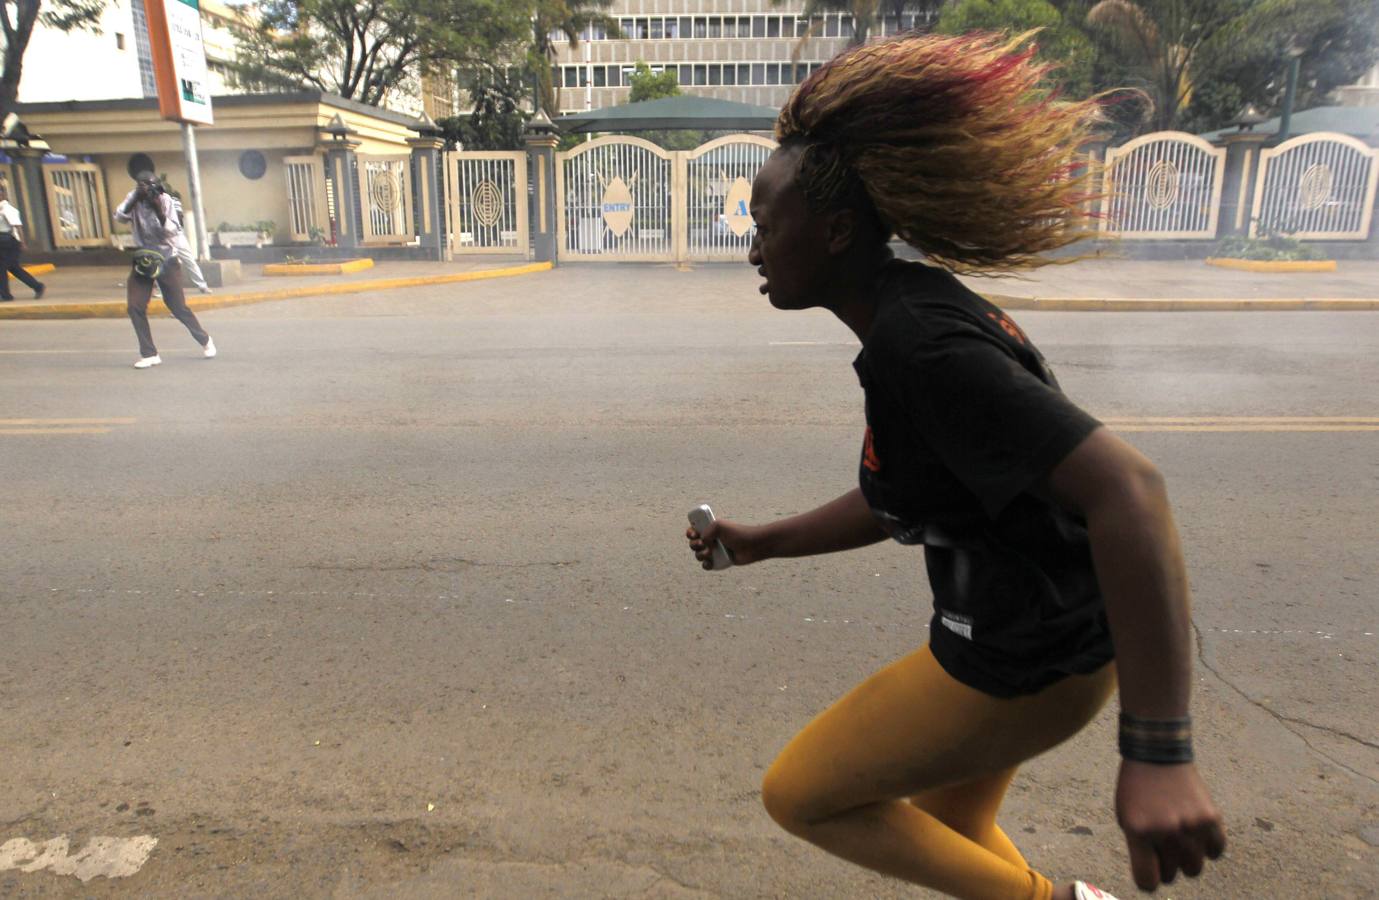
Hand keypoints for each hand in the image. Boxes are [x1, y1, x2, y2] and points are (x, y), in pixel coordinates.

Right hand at [686, 518, 765, 569]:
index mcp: (710, 529)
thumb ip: (706, 532)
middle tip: (702, 544)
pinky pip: (706, 566)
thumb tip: (702, 543)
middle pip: (693, 544)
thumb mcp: (719, 526)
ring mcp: (714, 551)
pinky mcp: (718, 562)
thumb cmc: (738, 533)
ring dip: (701, 555)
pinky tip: (710, 562)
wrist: (751, 546)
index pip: (694, 530)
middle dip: (694, 544)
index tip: (693, 534)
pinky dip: (706, 565)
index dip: (690, 533)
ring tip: (710, 553)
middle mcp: (710, 540)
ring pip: (698, 555)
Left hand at [1116, 760, 1225, 890]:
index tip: (1150, 871)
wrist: (1156, 753)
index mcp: (1138, 830)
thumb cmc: (1137, 788)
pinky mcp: (1211, 818)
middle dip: (1165, 865)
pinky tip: (1196, 832)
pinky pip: (1215, 851)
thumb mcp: (1125, 816)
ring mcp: (1190, 825)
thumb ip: (1140, 848)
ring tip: (1178, 838)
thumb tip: (1157, 879)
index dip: (1148, 880)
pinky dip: (1208, 846)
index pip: (1147, 881)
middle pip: (1171, 875)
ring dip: (1186, 858)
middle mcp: (1165, 830)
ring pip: (1194, 868)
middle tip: (1162, 847)